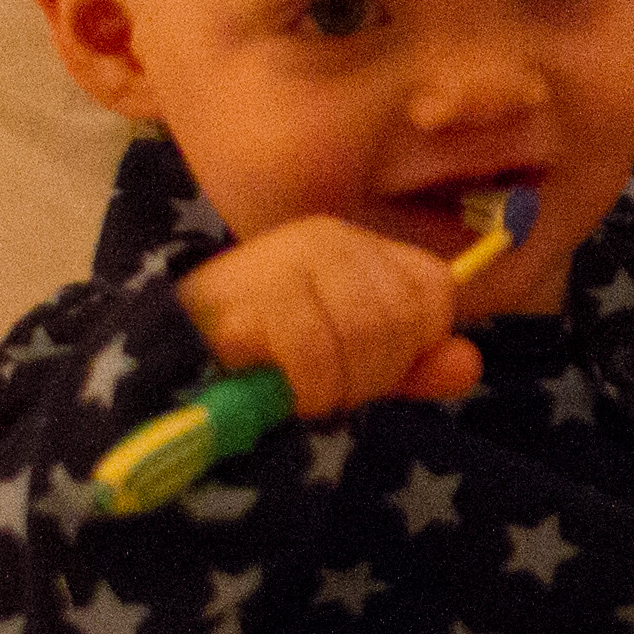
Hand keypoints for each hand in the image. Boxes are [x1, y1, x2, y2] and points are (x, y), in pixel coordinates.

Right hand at [179, 219, 482, 419]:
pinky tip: (282, 393)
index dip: (413, 345)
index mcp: (359, 249)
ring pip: (367, 337)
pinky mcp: (258, 291)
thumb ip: (411, 365)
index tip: (370, 367)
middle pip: (405, 320)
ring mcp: (291, 259)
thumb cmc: (261, 362)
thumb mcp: (349, 366)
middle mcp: (330, 240)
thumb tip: (468, 363)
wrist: (165, 362)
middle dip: (373, 374)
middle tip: (327, 386)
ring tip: (302, 390)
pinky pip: (317, 357)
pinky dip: (306, 392)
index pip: (436, 292)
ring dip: (337, 387)